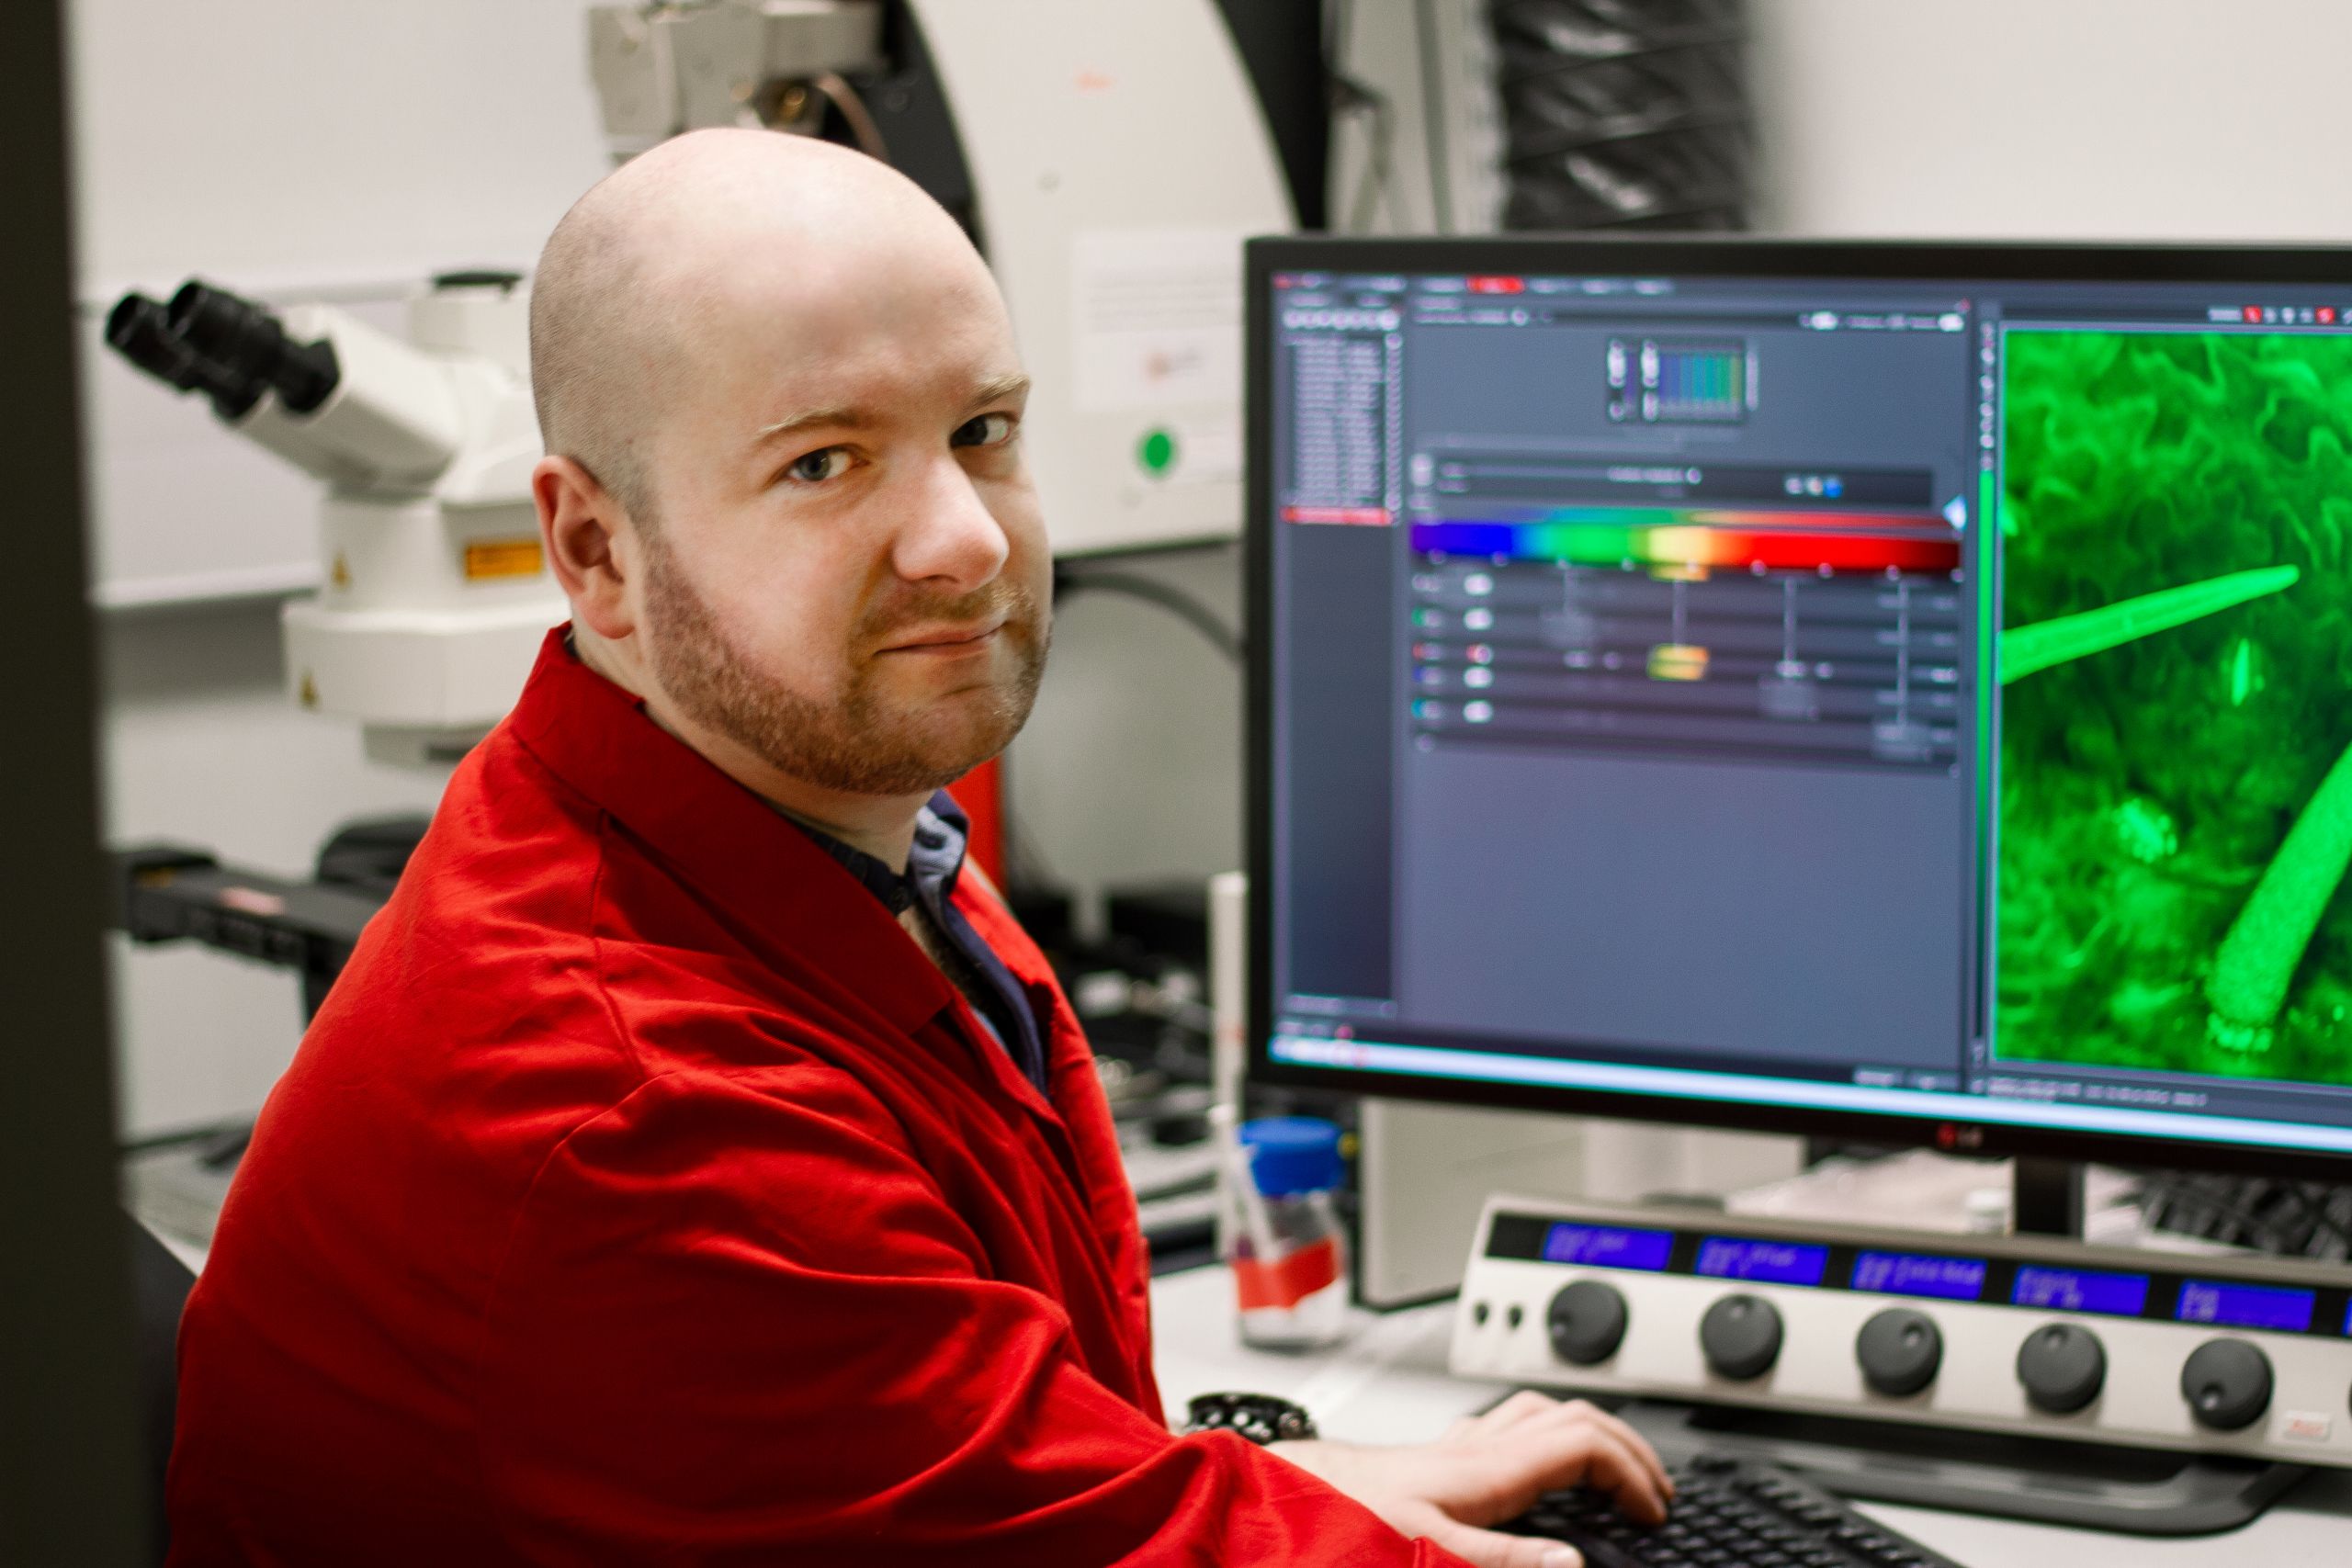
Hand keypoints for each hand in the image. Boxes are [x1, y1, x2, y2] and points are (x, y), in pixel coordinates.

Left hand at [1270, 1390, 1672, 1567]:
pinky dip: (1549, 1437)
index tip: (1652, 1511)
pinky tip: (1542, 1463)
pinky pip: (1511, 1426)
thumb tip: (1571, 1563)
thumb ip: (1505, 1557)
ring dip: (1592, 1432)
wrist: (1297, 1491)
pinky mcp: (1442, 1455)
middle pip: (1575, 1415)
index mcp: (1488, 1465)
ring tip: (1618, 1467)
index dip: (1631, 1471)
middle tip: (1657, 1488)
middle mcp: (1479, 1445)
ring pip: (1543, 1411)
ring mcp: (1461, 1444)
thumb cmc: (1348, 1514)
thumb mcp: (1432, 1549)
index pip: (1584, 1443)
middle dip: (1627, 1445)